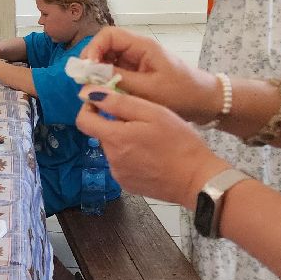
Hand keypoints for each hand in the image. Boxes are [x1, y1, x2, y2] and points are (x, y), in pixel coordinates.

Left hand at [76, 85, 228, 205]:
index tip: (105, 103)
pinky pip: (122, 165)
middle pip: (102, 134)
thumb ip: (119, 102)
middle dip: (115, 124)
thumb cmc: (180, 142)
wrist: (198, 180)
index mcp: (115, 139)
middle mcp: (111, 159)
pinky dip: (131, 157)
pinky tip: (152, 156)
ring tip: (150, 140)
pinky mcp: (128, 185)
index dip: (90, 108)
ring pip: (113, 149)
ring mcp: (119, 175)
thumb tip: (90, 94)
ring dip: (124, 141)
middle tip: (142, 121)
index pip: (83, 121)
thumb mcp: (153, 113)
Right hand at [80, 27, 221, 123]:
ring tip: (93, 89)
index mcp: (142, 46)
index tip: (88, 69)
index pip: (108, 35)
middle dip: (92, 61)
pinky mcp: (138, 73)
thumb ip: (118, 81)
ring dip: (98, 72)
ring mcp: (137, 61)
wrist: (206, 103)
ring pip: (108, 59)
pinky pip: (116, 71)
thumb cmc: (181, 94)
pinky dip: (107, 80)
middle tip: (85, 82)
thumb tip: (90, 80)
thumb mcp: (148, 90)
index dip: (94, 48)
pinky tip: (105, 92)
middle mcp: (137, 49)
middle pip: (105, 45)